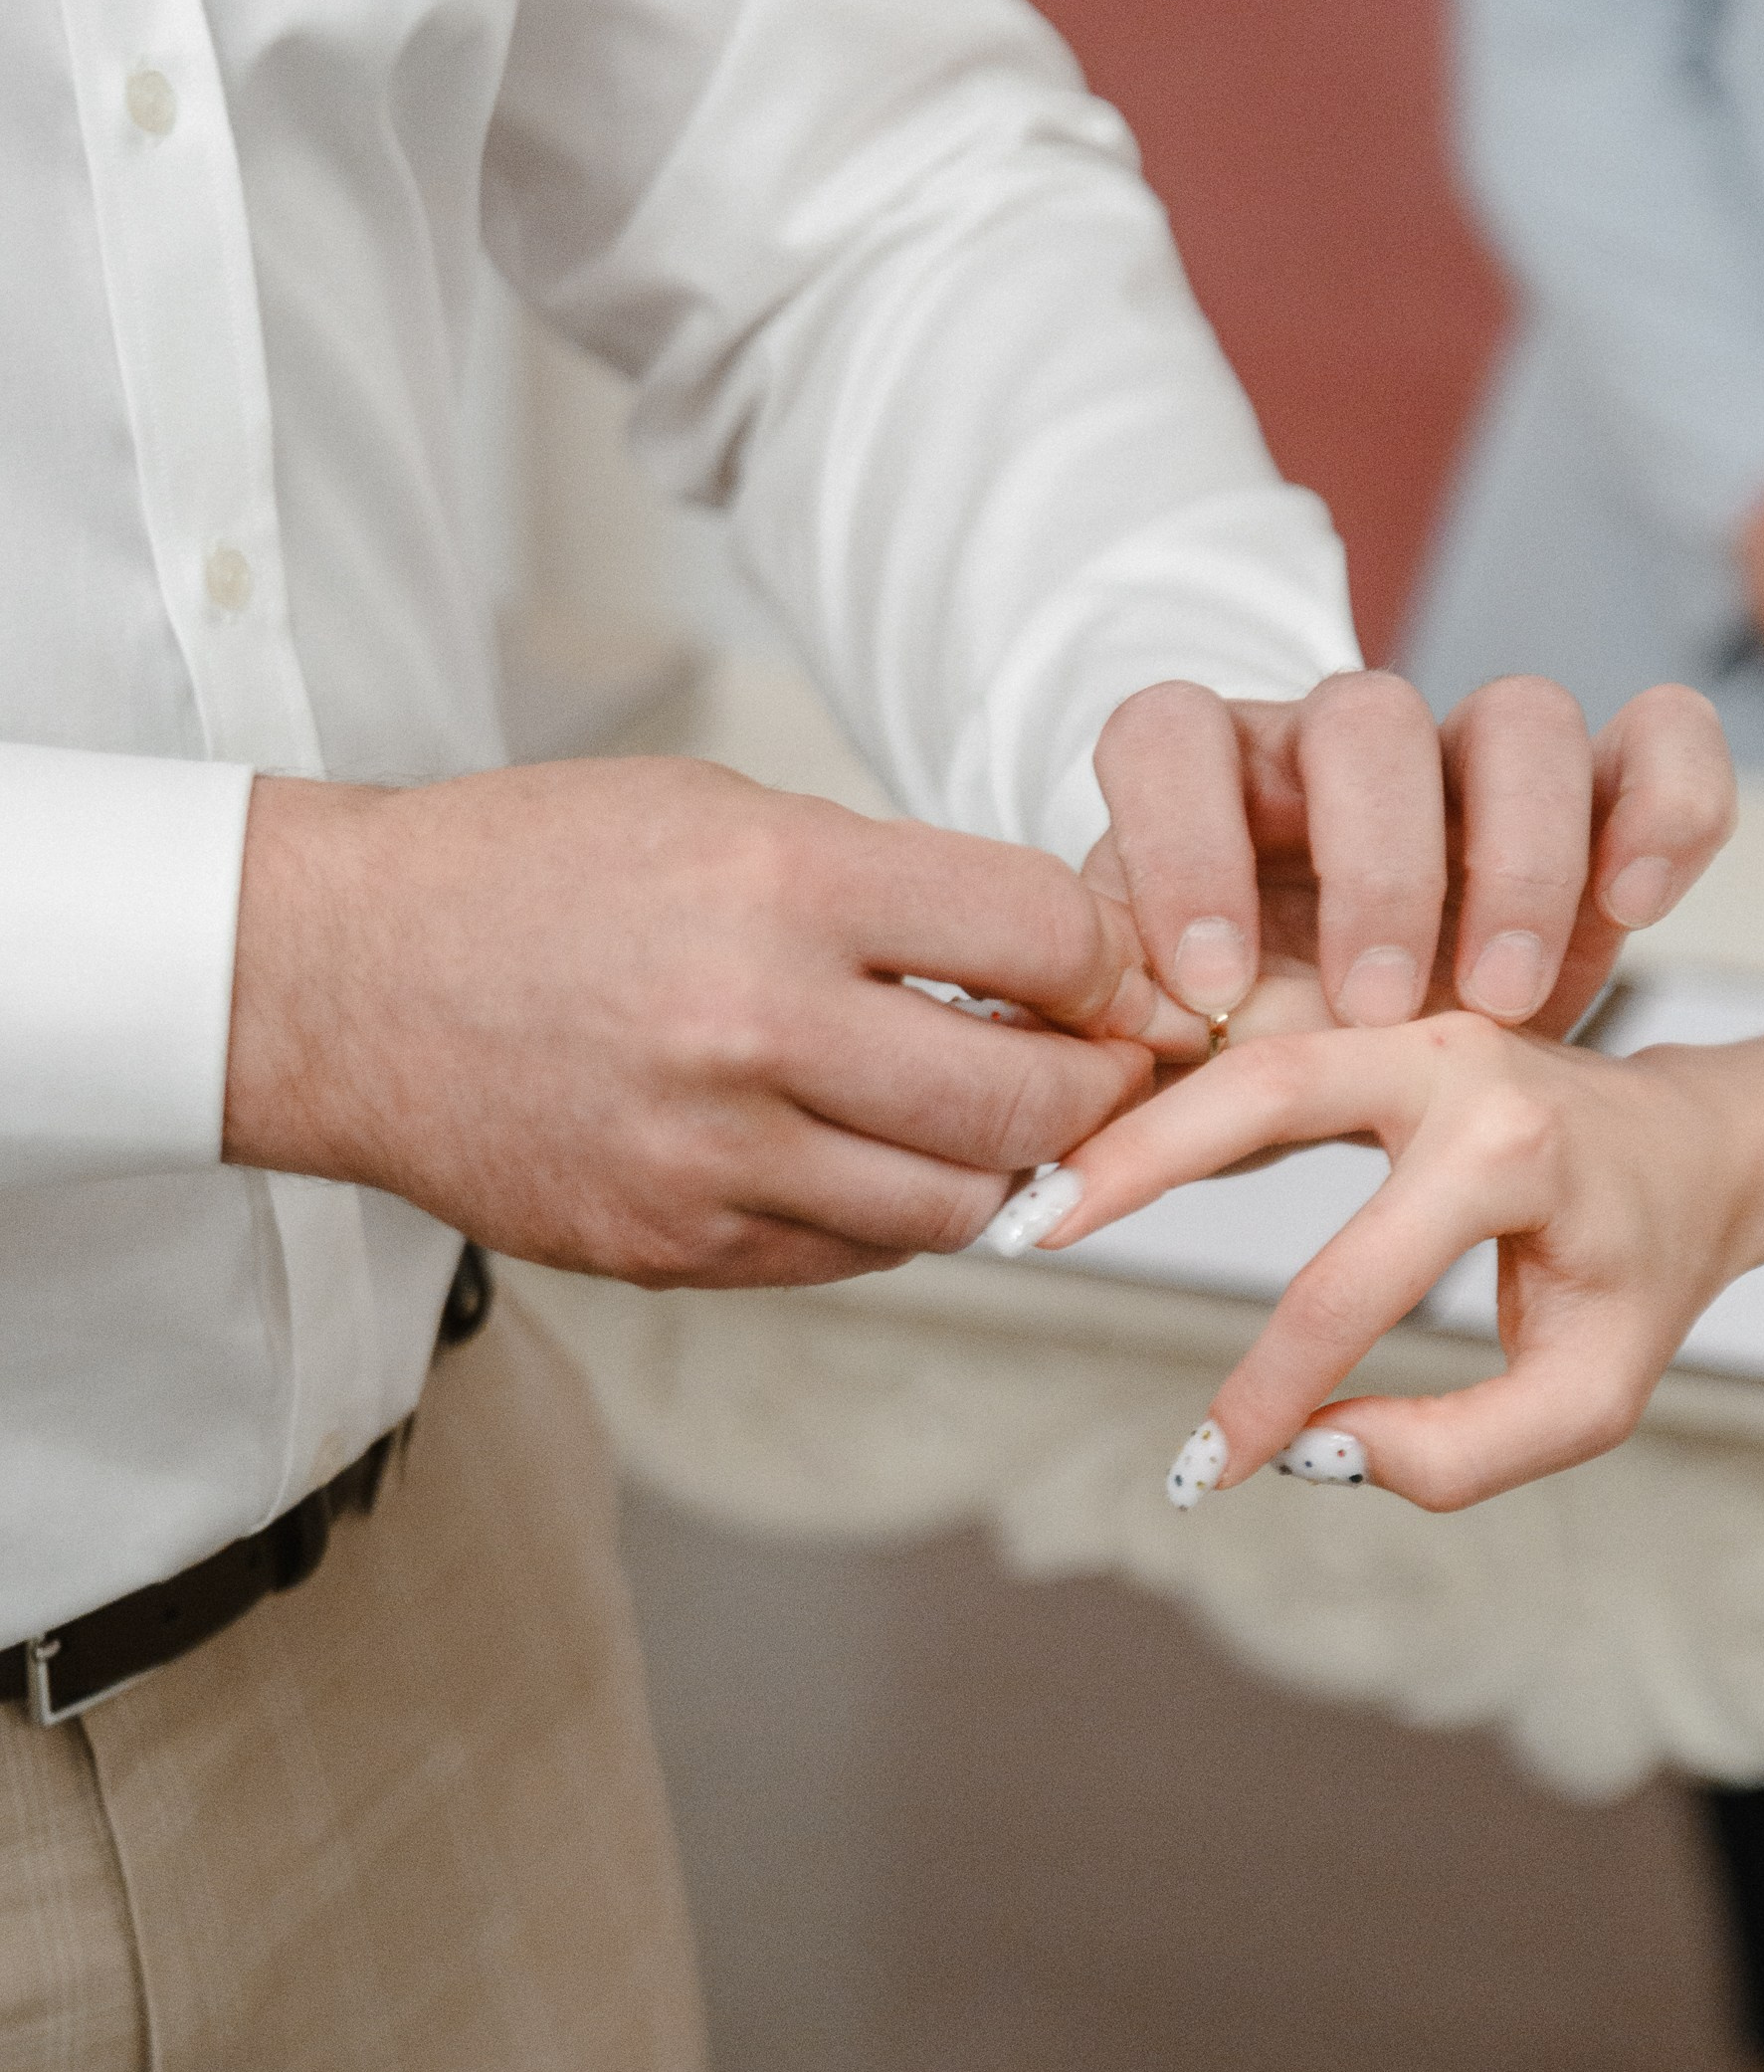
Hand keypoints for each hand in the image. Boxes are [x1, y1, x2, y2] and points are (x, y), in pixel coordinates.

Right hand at [224, 761, 1155, 1287]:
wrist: (341, 979)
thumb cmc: (537, 872)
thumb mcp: (721, 816)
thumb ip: (890, 887)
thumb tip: (1060, 962)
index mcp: (781, 886)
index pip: (1041, 937)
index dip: (1108, 962)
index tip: (1115, 976)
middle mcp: (754, 1029)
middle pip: (1027, 1101)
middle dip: (1095, 1089)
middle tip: (1105, 1069)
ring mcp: (711, 1157)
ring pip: (956, 1208)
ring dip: (1005, 1169)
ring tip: (998, 1120)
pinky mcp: (674, 1246)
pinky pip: (852, 1254)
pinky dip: (896, 1214)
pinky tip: (879, 1157)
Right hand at [1009, 1011, 1758, 1508]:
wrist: (1700, 1147)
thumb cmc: (1644, 1272)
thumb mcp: (1592, 1394)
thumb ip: (1464, 1449)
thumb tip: (1315, 1450)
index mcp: (1515, 1152)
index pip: (1349, 1287)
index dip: (1264, 1392)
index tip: (1208, 1468)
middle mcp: (1454, 1057)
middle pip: (1262, 1087)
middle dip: (1137, 1160)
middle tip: (1031, 1229)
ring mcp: (1409, 1016)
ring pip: (1241, 1044)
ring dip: (1130, 1109)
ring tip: (1031, 1185)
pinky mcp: (1374, 1013)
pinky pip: (1252, 1033)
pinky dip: (1162, 1076)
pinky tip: (1082, 1131)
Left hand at [1082, 673, 1734, 1058]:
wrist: (1406, 1067)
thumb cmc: (1255, 1048)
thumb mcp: (1175, 1063)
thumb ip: (1117, 1066)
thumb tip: (1024, 1119)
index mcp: (1209, 786)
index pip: (1168, 737)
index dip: (1180, 844)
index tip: (1201, 987)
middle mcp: (1340, 749)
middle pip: (1363, 716)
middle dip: (1376, 866)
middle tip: (1379, 1011)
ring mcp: (1476, 760)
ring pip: (1519, 716)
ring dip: (1519, 858)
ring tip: (1503, 1003)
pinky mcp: (1598, 796)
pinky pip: (1658, 738)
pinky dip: (1667, 805)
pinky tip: (1640, 909)